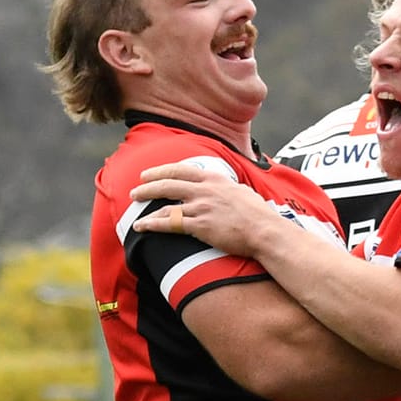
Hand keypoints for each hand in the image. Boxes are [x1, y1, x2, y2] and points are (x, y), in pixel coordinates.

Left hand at [130, 163, 287, 256]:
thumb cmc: (259, 215)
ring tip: (135, 212)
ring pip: (166, 204)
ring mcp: (201, 207)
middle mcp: (205, 190)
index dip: (162, 170)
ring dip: (146, 207)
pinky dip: (152, 224)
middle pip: (168, 183)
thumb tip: (226, 189)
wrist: (265, 231)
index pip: (182, 169)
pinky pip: (170, 223)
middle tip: (135, 190)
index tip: (149, 174)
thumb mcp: (243, 192)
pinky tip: (142, 227)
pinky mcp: (200, 225)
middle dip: (148, 186)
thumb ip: (228, 189)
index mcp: (215, 179)